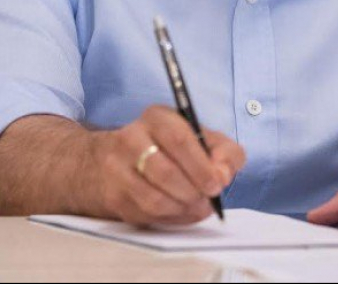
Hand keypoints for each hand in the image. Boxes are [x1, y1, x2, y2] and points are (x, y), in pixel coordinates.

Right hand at [89, 105, 245, 225]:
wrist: (116, 157)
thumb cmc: (170, 147)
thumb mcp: (201, 138)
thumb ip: (225, 152)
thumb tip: (223, 174)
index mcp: (157, 118)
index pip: (179, 140)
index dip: (201, 167)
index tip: (217, 185)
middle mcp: (131, 139)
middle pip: (165, 172)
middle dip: (192, 192)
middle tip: (207, 200)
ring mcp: (116, 169)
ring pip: (153, 199)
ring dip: (181, 209)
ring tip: (195, 206)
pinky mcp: (112, 196)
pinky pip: (144, 215)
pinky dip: (169, 219)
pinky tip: (179, 211)